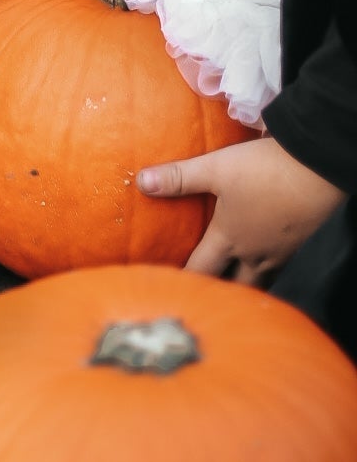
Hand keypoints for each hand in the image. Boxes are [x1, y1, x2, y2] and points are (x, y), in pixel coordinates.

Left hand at [137, 136, 345, 283]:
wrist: (319, 167)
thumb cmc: (264, 169)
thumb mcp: (215, 168)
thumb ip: (178, 177)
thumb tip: (140, 183)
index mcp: (230, 238)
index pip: (201, 270)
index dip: (183, 282)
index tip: (171, 294)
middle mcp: (255, 253)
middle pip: (234, 285)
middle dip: (217, 291)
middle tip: (202, 293)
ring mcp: (281, 252)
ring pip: (260, 279)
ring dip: (244, 283)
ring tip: (232, 281)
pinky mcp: (301, 244)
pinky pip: (280, 266)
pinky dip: (267, 268)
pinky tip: (264, 256)